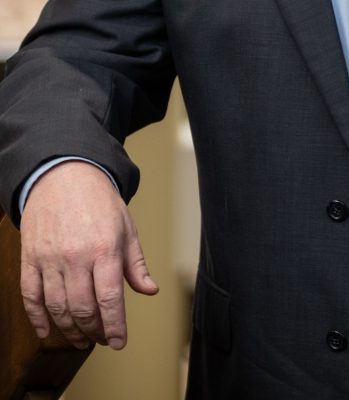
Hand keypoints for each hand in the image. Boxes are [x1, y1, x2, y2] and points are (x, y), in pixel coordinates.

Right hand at [19, 160, 157, 349]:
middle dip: (94, 331)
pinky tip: (48, 331)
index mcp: (104, 248)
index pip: (110, 298)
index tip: (118, 342)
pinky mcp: (30, 258)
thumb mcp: (126, 227)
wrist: (63, 174)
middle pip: (83, 308)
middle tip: (101, 338)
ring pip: (57, 307)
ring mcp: (49, 258)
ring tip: (81, 338)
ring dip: (70, 330)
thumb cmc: (98, 201)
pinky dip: (37, 319)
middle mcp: (76, 256)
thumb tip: (150, 290)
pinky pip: (30, 297)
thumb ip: (136, 263)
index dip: (114, 326)